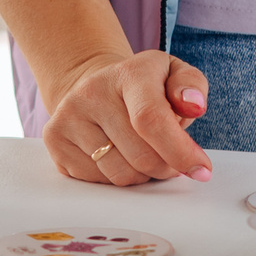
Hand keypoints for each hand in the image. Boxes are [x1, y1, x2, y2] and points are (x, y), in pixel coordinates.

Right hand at [44, 49, 211, 185]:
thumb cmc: (144, 88)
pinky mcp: (55, 140)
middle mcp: (91, 91)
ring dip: (142, 176)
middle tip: (172, 162)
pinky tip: (118, 157)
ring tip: (144, 156)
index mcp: (128, 73)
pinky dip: (117, 178)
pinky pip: (98, 182)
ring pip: (120, 175)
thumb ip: (191, 87)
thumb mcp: (173, 75)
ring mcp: (68, 116)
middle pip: (140, 155)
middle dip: (166, 168)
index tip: (201, 169)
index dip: (179, 151)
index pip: (151, 119)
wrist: (95, 86)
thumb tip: (193, 105)